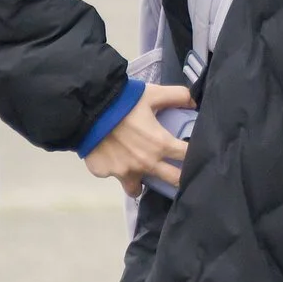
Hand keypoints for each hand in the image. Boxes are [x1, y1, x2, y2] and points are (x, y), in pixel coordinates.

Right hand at [85, 83, 192, 197]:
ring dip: (142, 181)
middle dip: (179, 179)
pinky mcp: (107, 173)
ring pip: (138, 188)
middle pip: (173, 180)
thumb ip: (178, 95)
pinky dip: (117, 170)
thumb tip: (194, 103)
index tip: (195, 155)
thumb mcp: (154, 93)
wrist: (87, 110)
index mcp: (161, 144)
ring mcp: (125, 172)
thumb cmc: (124, 102)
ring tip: (140, 171)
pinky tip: (114, 157)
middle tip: (177, 173)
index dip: (195, 155)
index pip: (188, 156)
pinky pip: (115, 176)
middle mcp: (146, 163)